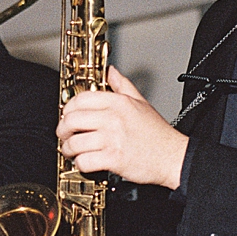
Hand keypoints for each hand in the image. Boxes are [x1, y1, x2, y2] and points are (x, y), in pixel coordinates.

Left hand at [58, 67, 187, 189]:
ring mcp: (112, 139)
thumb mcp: (142, 102)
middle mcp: (113, 118)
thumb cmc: (158, 134)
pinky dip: (81, 164)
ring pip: (73, 143)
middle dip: (63, 131)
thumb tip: (111, 71)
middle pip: (71, 120)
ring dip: (69, 150)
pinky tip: (87, 162)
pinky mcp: (113, 159)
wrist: (174, 156)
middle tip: (65, 136)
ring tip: (74, 151)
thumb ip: (123, 85)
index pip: (80, 100)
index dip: (68, 109)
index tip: (69, 116)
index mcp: (118, 102)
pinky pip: (84, 161)